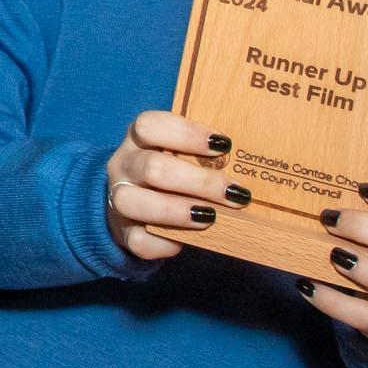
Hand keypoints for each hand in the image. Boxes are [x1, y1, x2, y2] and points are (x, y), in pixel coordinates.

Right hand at [103, 110, 239, 261]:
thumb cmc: (174, 176)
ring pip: (134, 202)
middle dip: (199, 182)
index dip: (187, 134)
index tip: (224, 145)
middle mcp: (123, 166)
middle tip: (234, 192)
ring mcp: (119, 199)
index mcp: (138, 139)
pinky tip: (189, 239)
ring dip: (179, 210)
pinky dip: (167, 242)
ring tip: (212, 216)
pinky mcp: (124, 233)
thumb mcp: (183, 156)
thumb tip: (249, 164)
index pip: (150, 125)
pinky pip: (139, 240)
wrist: (139, 209)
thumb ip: (206, 157)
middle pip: (152, 168)